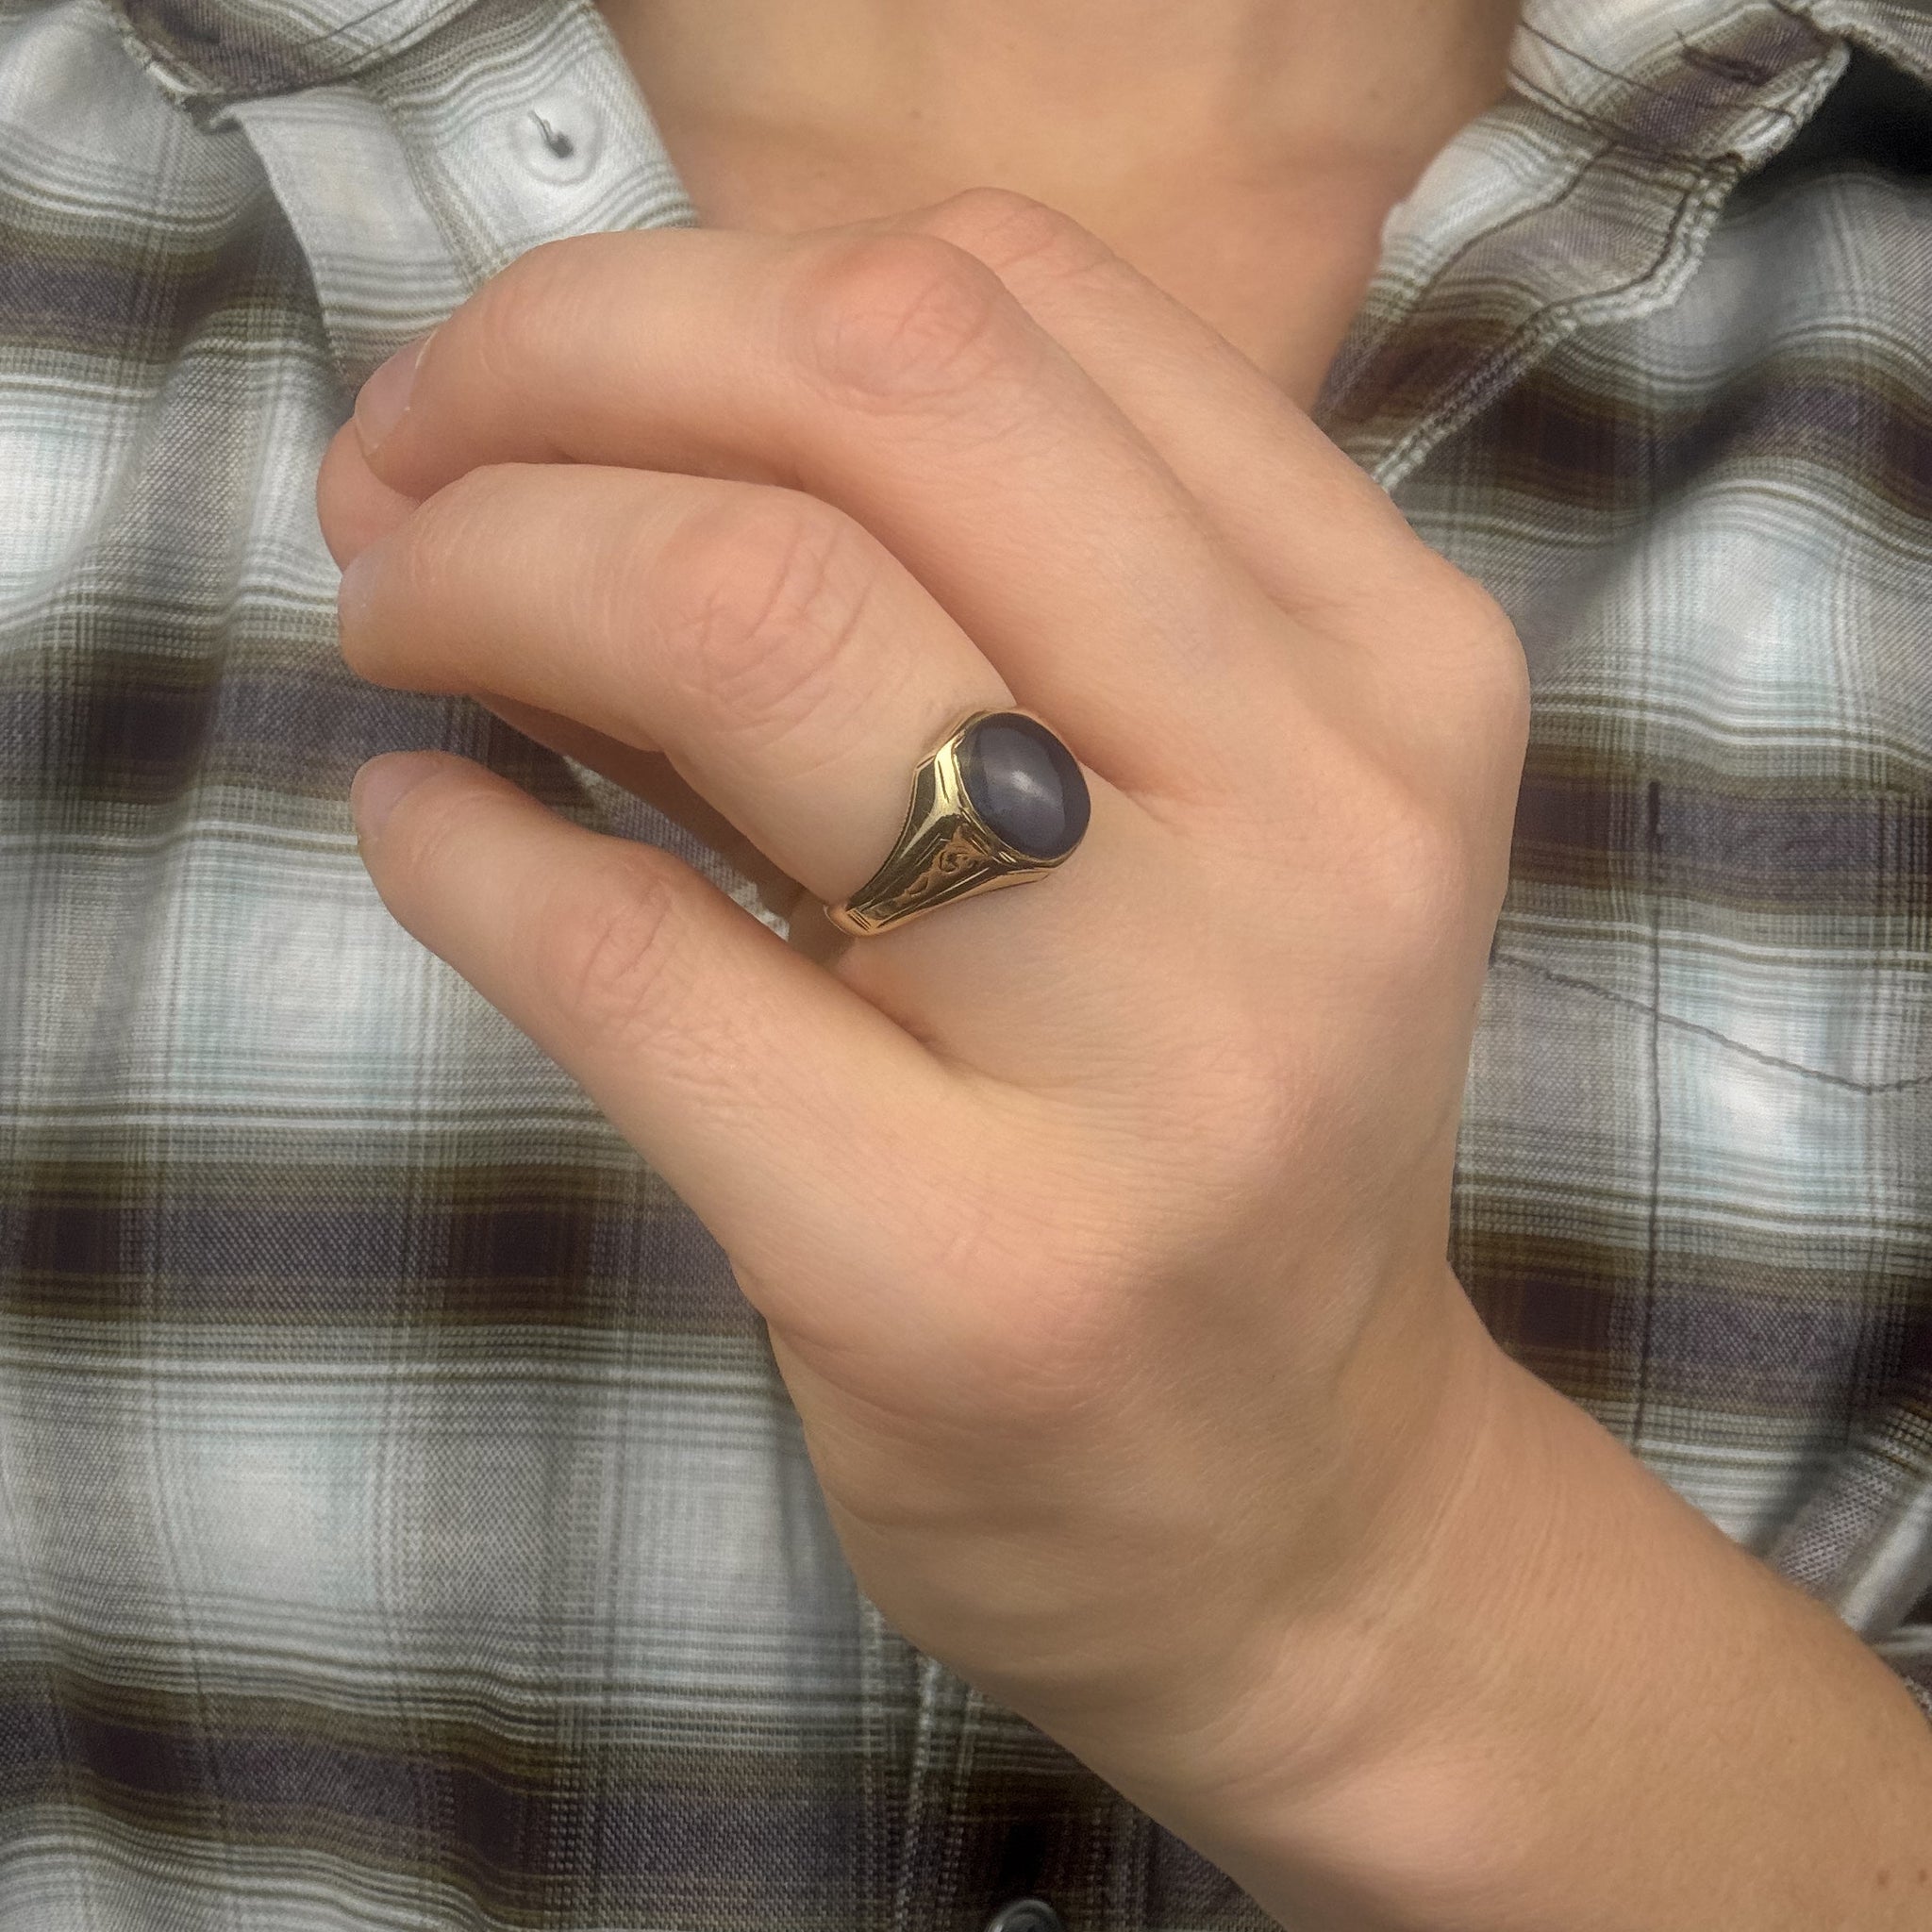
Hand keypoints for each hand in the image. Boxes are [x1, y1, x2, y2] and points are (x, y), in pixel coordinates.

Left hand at [315, 190, 1529, 1832]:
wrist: (1296, 1503)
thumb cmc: (1216, 1117)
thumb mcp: (1206, 809)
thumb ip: (988, 590)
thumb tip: (596, 418)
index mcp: (1388, 667)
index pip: (1003, 294)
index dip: (697, 288)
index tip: (544, 379)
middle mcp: (1319, 821)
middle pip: (872, 391)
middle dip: (553, 372)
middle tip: (410, 470)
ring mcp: (1162, 1055)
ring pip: (749, 619)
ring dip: (482, 573)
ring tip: (401, 623)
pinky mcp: (960, 1269)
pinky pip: (625, 951)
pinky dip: (460, 851)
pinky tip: (429, 829)